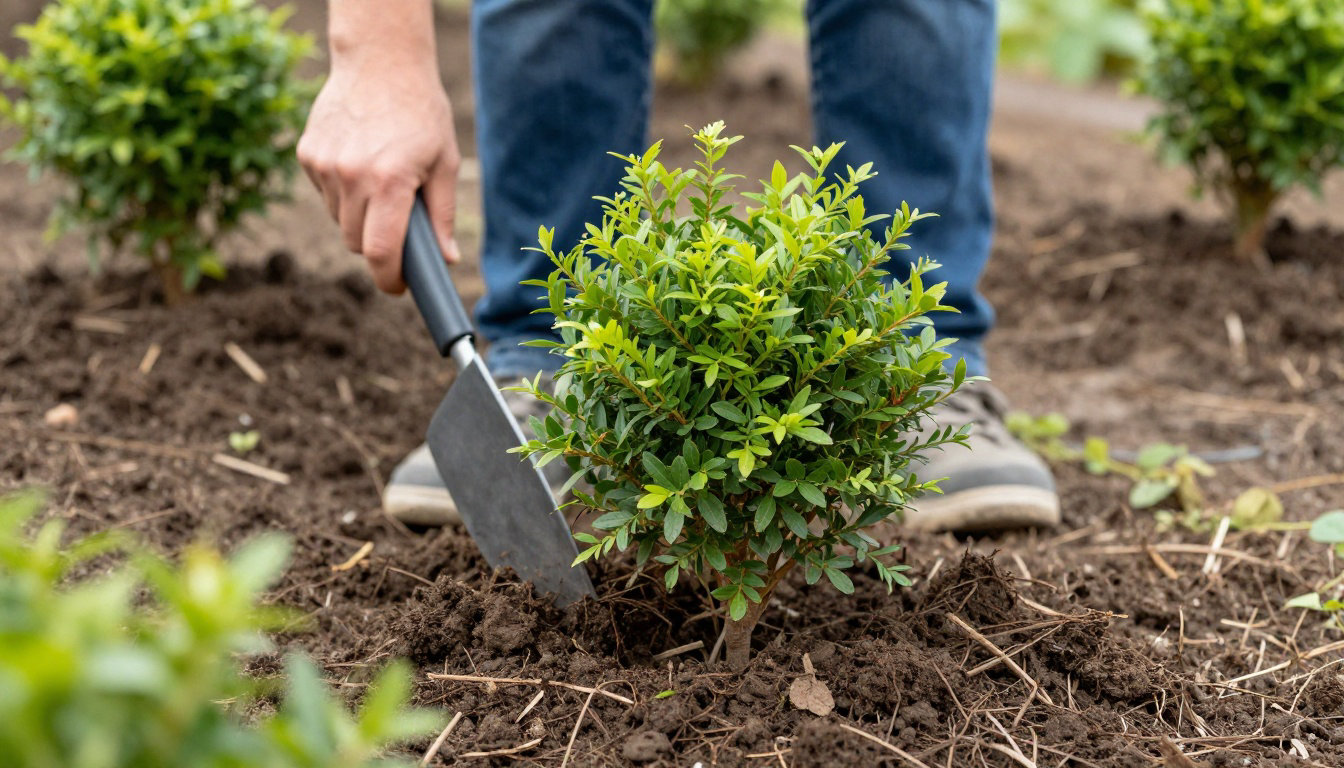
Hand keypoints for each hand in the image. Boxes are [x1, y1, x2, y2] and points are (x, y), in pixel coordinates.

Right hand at [297, 53, 459, 293]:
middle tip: (399, 228)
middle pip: (356, 242)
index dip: (389, 279)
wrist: (381, 61)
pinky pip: (325, 194)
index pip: (379, 252)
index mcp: (389, 182)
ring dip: (359, 217)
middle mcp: (350, 176)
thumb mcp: (445, 163)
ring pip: (339, 220)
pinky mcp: (307, 154)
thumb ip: (442, 216)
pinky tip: (360, 163)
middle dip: (378, 246)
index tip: (398, 287)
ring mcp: (324, 165)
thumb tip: (447, 259)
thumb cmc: (422, 113)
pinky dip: (342, 192)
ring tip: (381, 183)